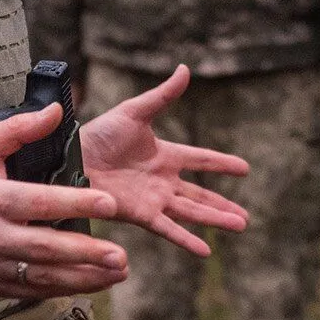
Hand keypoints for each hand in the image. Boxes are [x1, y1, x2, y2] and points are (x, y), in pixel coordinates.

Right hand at [0, 104, 126, 299]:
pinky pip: (33, 291)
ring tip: (118, 272)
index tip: (109, 203)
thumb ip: (18, 129)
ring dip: (83, 277)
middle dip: (84, 252)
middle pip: (43, 247)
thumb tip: (54, 111)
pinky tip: (94, 283)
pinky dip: (64, 290)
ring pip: (42, 276)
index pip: (38, 202)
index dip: (75, 203)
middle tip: (119, 254)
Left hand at [79, 65, 250, 256]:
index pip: (201, 159)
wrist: (73, 157)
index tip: (245, 169)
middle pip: (200, 194)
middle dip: (223, 205)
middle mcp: (163, 180)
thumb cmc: (99, 134)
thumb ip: (163, 96)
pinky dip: (186, 239)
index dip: (221, 164)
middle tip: (246, 217)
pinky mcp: (141, 214)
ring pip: (192, 212)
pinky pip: (168, 228)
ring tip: (240, 226)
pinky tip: (205, 251)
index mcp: (164, 155)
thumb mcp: (135, 111)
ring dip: (215, 219)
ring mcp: (153, 199)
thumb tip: (185, 69)